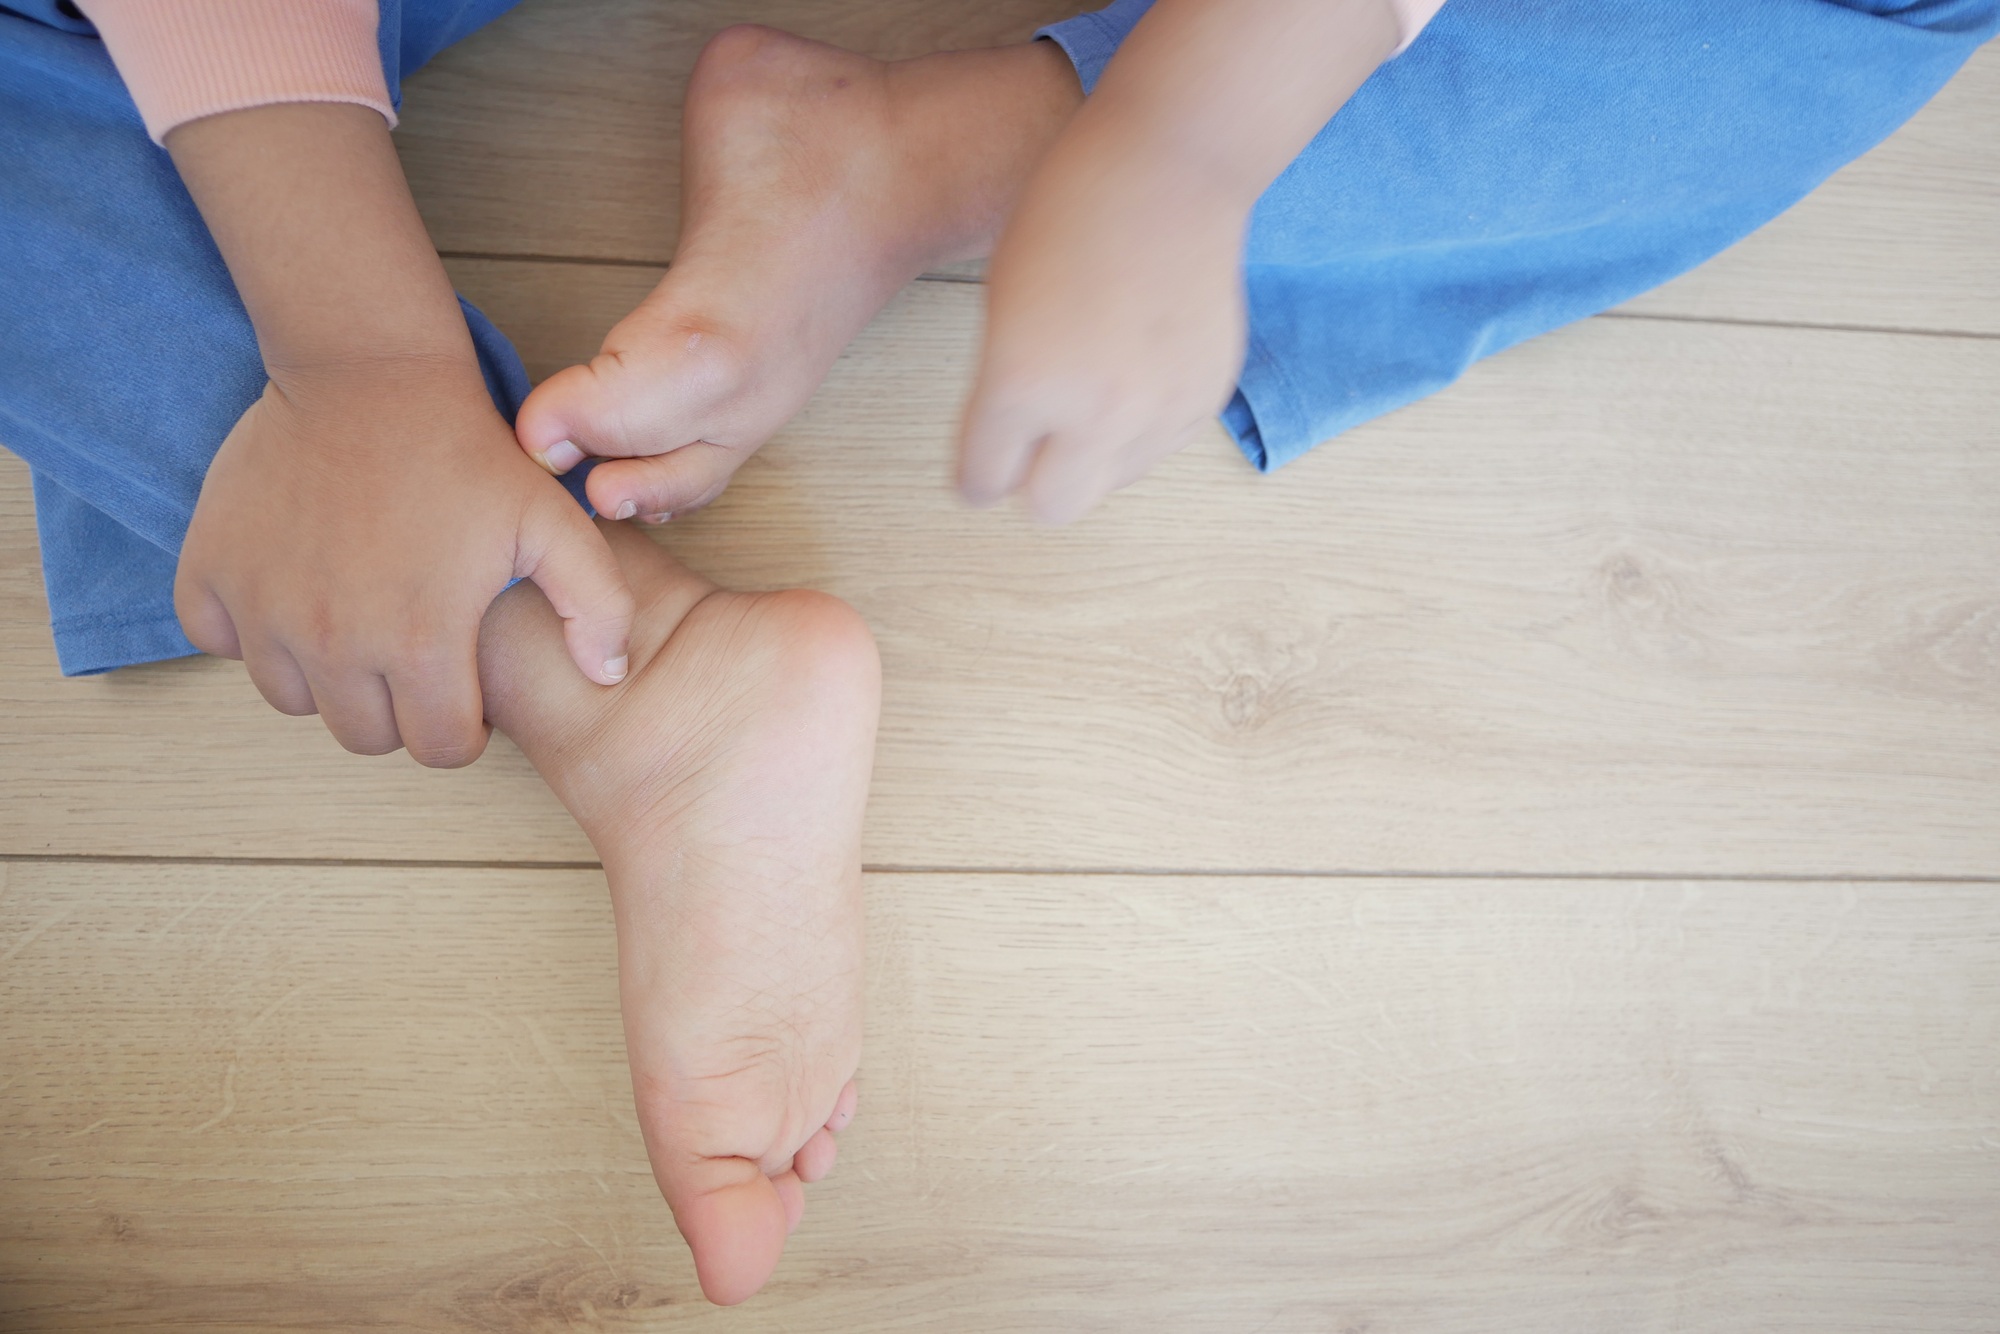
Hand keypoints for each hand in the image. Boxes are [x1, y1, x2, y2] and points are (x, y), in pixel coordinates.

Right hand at [174, 360, 633, 765]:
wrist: (372, 373)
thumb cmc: (466, 451)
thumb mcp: (555, 521)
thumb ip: (597, 606)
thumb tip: (605, 677)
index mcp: (417, 642)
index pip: (437, 748)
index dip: (460, 726)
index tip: (463, 686)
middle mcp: (331, 640)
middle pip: (365, 735)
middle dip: (397, 710)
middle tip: (414, 653)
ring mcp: (262, 608)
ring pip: (293, 699)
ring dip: (327, 676)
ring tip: (359, 620)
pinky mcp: (210, 571)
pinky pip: (217, 640)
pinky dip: (250, 631)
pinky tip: (294, 594)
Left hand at [957, 139, 1247, 523]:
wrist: (1168, 171)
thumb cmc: (1070, 214)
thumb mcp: (999, 303)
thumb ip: (1001, 388)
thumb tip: (1011, 448)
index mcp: (1022, 385)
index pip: (983, 481)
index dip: (976, 472)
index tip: (981, 464)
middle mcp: (1093, 413)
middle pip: (1050, 509)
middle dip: (1033, 482)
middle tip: (1032, 445)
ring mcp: (1157, 412)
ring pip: (1109, 483)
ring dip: (1091, 454)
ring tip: (1091, 386)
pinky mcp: (1203, 401)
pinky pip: (1158, 449)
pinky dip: (1140, 428)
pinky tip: (1134, 368)